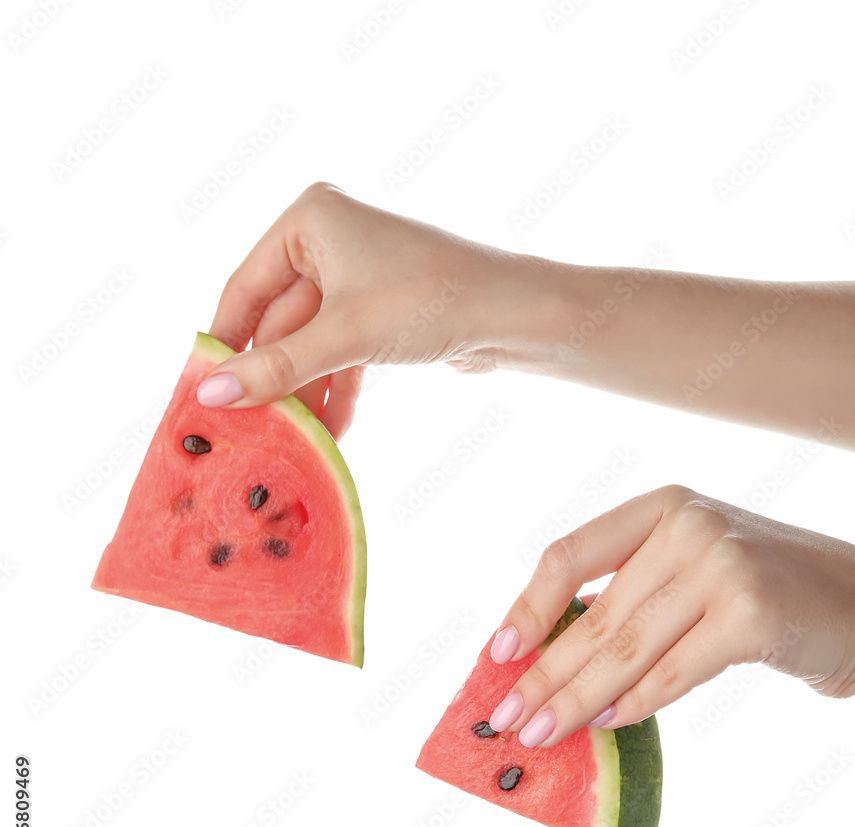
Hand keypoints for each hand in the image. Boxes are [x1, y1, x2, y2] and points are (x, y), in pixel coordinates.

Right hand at [198, 182, 558, 439]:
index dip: (223, 343)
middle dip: (271, 378)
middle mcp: (329, 239)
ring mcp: (357, 276)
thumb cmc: (430, 300)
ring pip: (312, 342)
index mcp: (310, 219)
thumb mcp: (344, 336)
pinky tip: (332, 430)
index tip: (202, 391)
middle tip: (247, 426)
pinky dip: (337, 388)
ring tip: (290, 439)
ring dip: (305, 391)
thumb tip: (210, 396)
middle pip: (279, 320)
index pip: (244, 287)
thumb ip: (276, 367)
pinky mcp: (380, 310)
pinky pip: (342, 351)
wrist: (513, 315)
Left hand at [487, 485, 854, 746]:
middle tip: (509, 719)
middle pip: (594, 615)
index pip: (570, 555)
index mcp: (661, 507)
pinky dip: (636, 704)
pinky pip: (673, 672)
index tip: (497, 655)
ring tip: (542, 733)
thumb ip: (629, 598)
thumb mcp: (689, 569)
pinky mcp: (751, 614)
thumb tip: (550, 659)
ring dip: (576, 700)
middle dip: (546, 675)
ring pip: (625, 649)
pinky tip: (606, 724)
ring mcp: (722, 566)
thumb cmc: (760, 590)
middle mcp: (687, 526)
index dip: (527, 607)